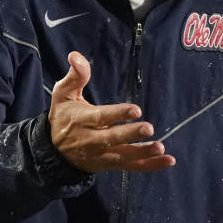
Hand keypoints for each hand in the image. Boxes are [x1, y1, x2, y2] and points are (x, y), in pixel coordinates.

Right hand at [48, 51, 175, 173]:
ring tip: (160, 147)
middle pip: (112, 138)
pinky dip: (150, 165)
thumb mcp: (63, 94)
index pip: (100, 117)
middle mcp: (91, 140)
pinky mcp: (110, 164)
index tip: (135, 110)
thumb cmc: (63, 116)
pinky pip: (131, 167)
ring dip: (142, 152)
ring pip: (123, 155)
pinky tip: (167, 160)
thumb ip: (75, 76)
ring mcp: (101, 155)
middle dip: (130, 134)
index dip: (117, 114)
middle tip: (148, 128)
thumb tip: (76, 56)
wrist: (54, 151)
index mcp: (81, 120)